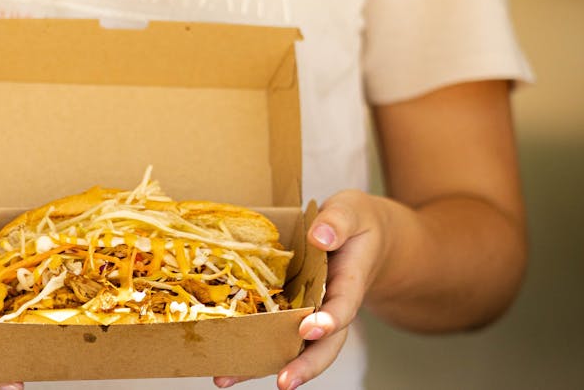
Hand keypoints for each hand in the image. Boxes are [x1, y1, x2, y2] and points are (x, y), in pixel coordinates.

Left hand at [214, 189, 389, 389]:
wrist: (361, 234)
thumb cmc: (357, 221)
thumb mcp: (352, 211)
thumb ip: (338, 222)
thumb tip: (320, 236)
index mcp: (350, 283)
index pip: (343, 308)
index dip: (328, 322)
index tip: (311, 329)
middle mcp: (330, 307)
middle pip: (323, 346)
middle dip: (303, 366)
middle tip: (283, 382)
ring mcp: (310, 312)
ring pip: (293, 347)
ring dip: (264, 365)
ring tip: (227, 379)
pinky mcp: (291, 310)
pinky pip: (274, 332)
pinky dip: (252, 347)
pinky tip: (222, 359)